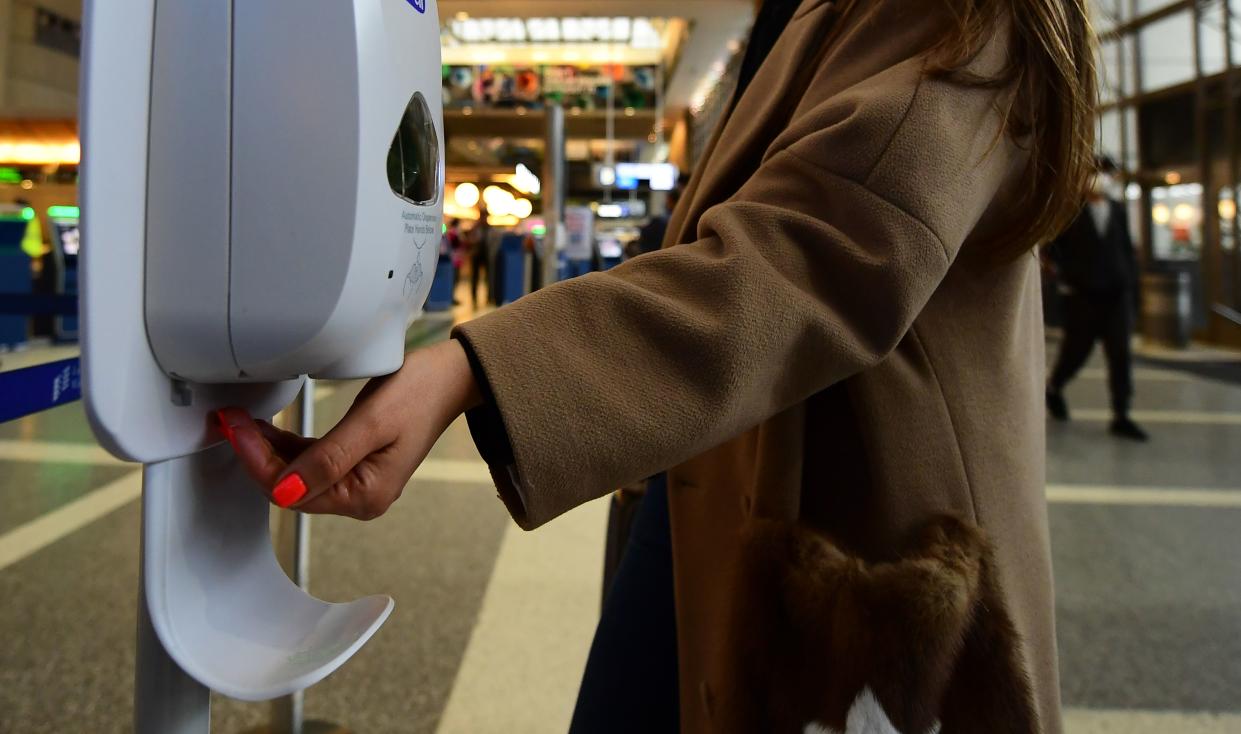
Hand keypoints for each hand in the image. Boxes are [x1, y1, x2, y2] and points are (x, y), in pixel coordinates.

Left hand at [217, 339, 482, 519]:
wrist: (451, 376)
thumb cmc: (420, 393)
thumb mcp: (371, 423)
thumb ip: (326, 459)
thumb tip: (283, 491)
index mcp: (365, 495)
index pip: (292, 490)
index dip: (257, 462)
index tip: (237, 429)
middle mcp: (359, 496)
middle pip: (289, 486)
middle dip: (255, 456)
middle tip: (230, 421)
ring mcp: (357, 480)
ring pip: (295, 474)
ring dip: (265, 450)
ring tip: (241, 422)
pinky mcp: (354, 462)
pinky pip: (309, 461)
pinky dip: (284, 446)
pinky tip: (266, 428)